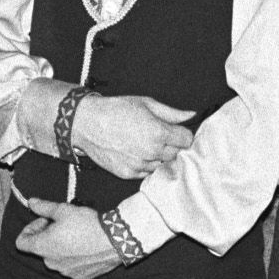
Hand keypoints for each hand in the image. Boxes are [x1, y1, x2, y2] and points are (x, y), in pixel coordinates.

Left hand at [13, 195, 124, 278]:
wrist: (115, 240)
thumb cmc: (86, 224)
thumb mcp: (63, 210)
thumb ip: (44, 207)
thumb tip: (31, 202)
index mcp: (42, 247)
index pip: (21, 242)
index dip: (29, 229)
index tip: (44, 221)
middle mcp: (51, 263)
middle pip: (40, 249)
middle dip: (48, 235)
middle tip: (63, 223)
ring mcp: (66, 272)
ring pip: (57, 258)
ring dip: (61, 247)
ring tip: (76, 233)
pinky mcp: (81, 277)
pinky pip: (72, 267)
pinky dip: (74, 257)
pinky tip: (86, 246)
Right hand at [68, 94, 194, 181]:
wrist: (87, 123)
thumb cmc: (115, 109)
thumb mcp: (145, 103)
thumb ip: (171, 113)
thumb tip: (191, 115)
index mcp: (159, 133)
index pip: (187, 140)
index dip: (182, 134)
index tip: (175, 130)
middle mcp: (151, 152)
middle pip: (176, 153)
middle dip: (171, 145)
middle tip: (158, 135)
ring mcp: (140, 165)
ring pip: (162, 165)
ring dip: (158, 156)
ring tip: (144, 143)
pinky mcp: (128, 174)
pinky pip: (147, 172)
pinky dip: (145, 164)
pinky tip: (135, 152)